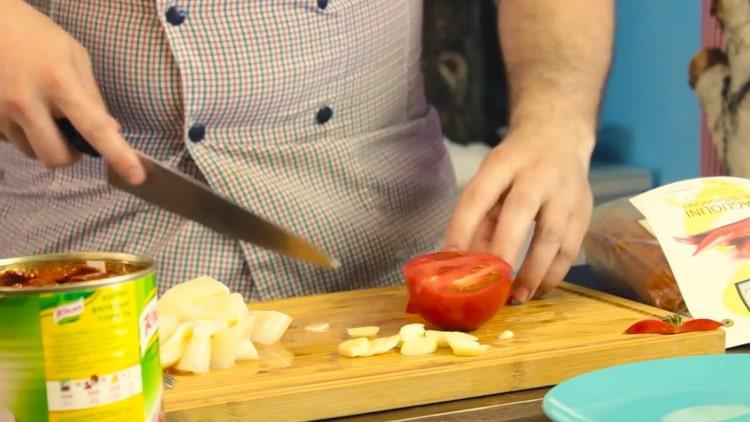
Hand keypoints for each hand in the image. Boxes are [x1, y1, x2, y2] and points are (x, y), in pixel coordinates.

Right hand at [0, 0, 143, 183]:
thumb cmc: (37, 37)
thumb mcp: (74, 56)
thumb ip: (92, 96)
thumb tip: (111, 131)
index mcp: (59, 83)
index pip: (94, 128)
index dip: (118, 155)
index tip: (137, 177)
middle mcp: (27, 101)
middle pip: (57, 156)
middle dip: (71, 154)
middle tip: (73, 134)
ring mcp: (0, 112)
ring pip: (33, 153)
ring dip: (45, 143)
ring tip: (43, 114)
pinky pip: (13, 143)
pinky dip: (24, 133)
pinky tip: (21, 108)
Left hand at [443, 125, 593, 303]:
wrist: (558, 137)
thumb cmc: (514, 168)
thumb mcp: (491, 180)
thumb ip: (478, 218)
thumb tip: (463, 263)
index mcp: (503, 163)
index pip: (478, 195)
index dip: (463, 228)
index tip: (452, 260)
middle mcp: (537, 174)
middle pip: (520, 212)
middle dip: (504, 250)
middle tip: (492, 283)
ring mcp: (565, 192)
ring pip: (552, 235)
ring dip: (534, 271)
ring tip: (517, 297)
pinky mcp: (584, 210)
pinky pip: (571, 247)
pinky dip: (555, 273)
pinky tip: (539, 289)